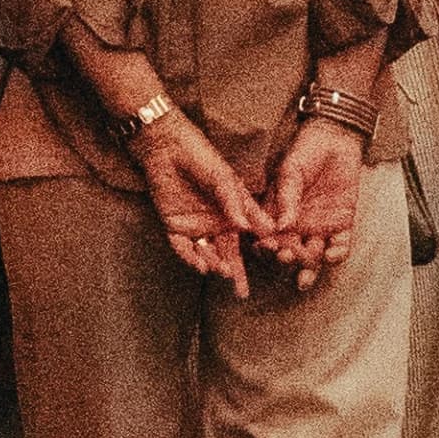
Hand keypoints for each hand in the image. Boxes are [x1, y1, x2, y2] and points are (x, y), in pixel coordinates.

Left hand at [133, 100, 254, 291]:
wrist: (166, 146)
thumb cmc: (199, 155)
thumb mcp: (222, 177)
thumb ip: (234, 202)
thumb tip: (246, 228)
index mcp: (234, 211)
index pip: (250, 235)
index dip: (261, 250)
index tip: (272, 263)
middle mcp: (217, 222)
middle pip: (228, 253)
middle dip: (234, 273)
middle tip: (241, 290)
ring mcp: (196, 226)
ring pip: (207, 253)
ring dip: (214, 264)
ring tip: (222, 272)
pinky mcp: (175, 226)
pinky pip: (183, 248)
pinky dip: (191, 257)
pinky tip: (200, 264)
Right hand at [251, 113, 365, 273]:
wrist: (336, 139)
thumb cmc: (306, 151)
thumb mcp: (290, 172)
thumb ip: (286, 198)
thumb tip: (280, 226)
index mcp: (278, 216)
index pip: (269, 239)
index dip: (266, 248)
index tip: (266, 248)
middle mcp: (297, 227)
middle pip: (290, 254)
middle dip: (287, 260)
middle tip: (286, 256)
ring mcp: (319, 228)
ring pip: (313, 257)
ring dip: (309, 265)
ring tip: (307, 264)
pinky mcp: (342, 225)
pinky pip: (340, 247)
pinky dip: (336, 255)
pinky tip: (331, 254)